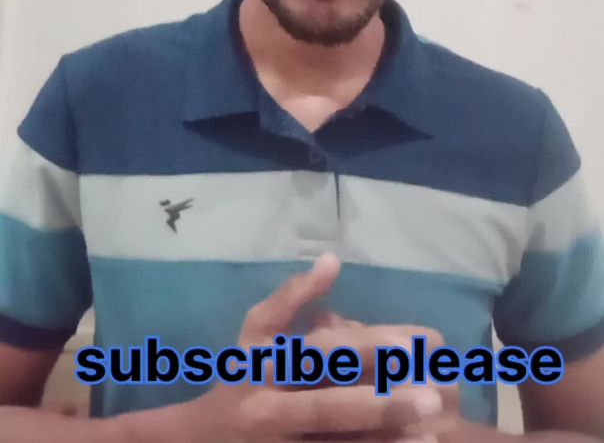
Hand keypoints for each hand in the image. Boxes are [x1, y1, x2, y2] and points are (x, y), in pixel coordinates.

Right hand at [179, 253, 448, 441]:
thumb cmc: (238, 379)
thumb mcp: (255, 332)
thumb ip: (292, 298)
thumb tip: (333, 259)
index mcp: (264, 364)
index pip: (318, 352)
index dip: (363, 347)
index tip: (410, 345)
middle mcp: (268, 409)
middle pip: (326, 408)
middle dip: (380, 404)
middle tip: (433, 399)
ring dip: (383, 441)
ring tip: (432, 435)